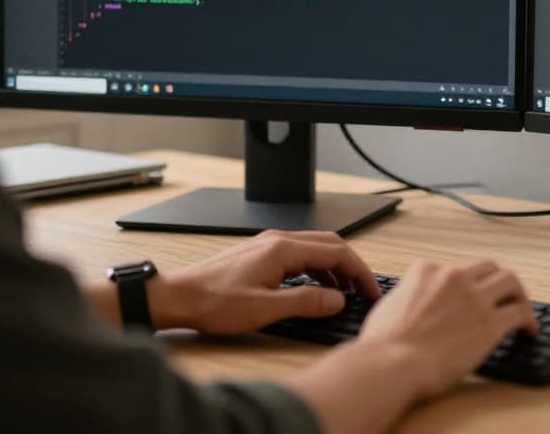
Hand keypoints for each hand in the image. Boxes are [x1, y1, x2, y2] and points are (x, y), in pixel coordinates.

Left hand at [147, 230, 380, 334]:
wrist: (178, 297)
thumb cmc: (214, 303)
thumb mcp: (265, 309)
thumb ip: (306, 302)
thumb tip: (337, 299)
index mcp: (283, 249)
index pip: (337, 252)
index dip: (360, 272)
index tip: (371, 291)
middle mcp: (278, 240)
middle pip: (330, 244)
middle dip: (352, 267)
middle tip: (365, 291)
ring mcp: (268, 244)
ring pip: (316, 248)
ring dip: (335, 268)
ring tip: (345, 294)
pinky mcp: (260, 253)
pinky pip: (300, 254)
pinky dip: (317, 269)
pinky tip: (316, 289)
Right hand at [355, 258, 538, 400]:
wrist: (392, 364)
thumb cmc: (382, 345)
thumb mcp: (387, 306)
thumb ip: (405, 297)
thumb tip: (408, 305)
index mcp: (426, 272)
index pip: (452, 269)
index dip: (461, 284)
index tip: (466, 297)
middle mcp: (453, 277)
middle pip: (487, 267)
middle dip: (495, 280)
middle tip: (502, 295)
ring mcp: (474, 299)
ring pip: (510, 281)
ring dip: (518, 293)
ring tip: (522, 308)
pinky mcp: (490, 323)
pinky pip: (519, 313)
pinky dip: (528, 319)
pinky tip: (528, 330)